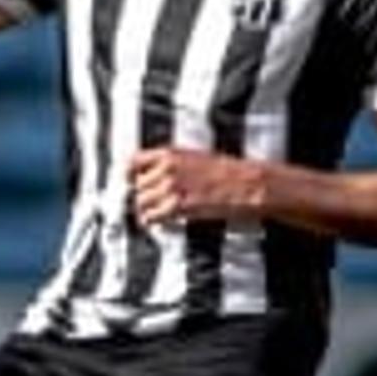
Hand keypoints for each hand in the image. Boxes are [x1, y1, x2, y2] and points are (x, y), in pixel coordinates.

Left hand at [128, 147, 260, 227]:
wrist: (248, 183)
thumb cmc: (228, 171)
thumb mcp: (196, 157)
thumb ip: (172, 164)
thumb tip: (154, 176)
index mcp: (170, 153)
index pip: (133, 162)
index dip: (128, 175)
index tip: (130, 184)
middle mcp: (166, 168)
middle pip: (136, 186)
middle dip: (143, 196)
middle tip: (152, 205)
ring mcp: (171, 187)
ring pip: (141, 203)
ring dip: (147, 211)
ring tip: (158, 215)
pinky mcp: (179, 206)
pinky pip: (152, 217)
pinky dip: (154, 221)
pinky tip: (162, 222)